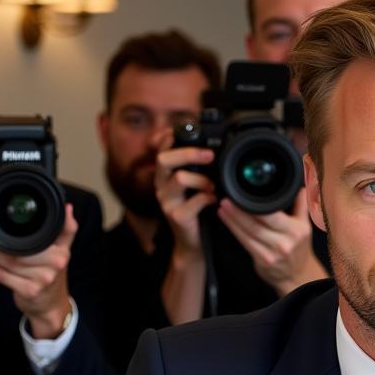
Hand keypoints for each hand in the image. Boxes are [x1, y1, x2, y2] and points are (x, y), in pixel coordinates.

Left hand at [0, 203, 76, 339]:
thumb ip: (65, 230)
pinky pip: (2, 275)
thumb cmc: (50, 274)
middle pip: (20, 249)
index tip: (4, 215)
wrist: (52, 305)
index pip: (42, 234)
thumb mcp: (62, 251)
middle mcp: (55, 264)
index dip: (25, 225)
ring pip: (9, 261)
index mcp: (62, 251)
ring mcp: (43, 279)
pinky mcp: (29, 291)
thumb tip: (67, 207)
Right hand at [154, 139, 216, 256]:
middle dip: (188, 153)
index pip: (160, 147)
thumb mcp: (195, 185)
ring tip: (214, 187)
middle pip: (164, 159)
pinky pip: (194, 201)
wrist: (194, 243)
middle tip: (209, 155)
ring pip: (180, 178)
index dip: (170, 136)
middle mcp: (161, 186)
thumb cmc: (198, 211)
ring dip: (202, 179)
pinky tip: (214, 201)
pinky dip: (208, 198)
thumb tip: (210, 147)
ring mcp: (167, 202)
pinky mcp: (177, 217)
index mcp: (164, 174)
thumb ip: (197, 167)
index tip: (190, 131)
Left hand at [217, 188, 326, 295]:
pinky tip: (227, 221)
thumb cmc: (298, 249)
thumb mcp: (305, 227)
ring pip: (249, 233)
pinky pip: (245, 242)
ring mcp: (273, 253)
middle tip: (226, 200)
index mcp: (297, 230)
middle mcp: (285, 242)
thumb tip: (300, 186)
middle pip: (257, 224)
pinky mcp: (263, 260)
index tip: (243, 194)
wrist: (297, 275)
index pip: (273, 215)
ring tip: (223, 208)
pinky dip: (234, 230)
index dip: (255, 205)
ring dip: (233, 220)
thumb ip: (302, 205)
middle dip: (239, 211)